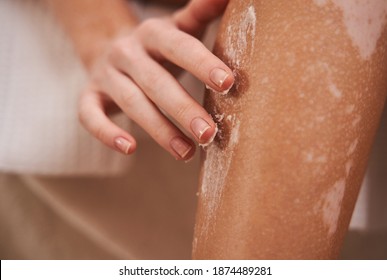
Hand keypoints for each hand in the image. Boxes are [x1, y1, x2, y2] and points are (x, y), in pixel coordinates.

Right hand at [78, 0, 233, 160]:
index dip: (202, 63)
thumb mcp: (179, 28)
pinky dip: (106, 133)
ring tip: (187, 153)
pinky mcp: (90, 95)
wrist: (110, 48)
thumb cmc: (158, 47)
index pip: (179, 47)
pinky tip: (129, 149)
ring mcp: (106, 75)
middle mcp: (127, 52)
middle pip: (156, 82)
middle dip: (183, 109)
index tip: (228, 84)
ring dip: (159, 130)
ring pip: (131, 103)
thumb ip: (201, 14)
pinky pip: (90, 115)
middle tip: (208, 134)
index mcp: (153, 34)